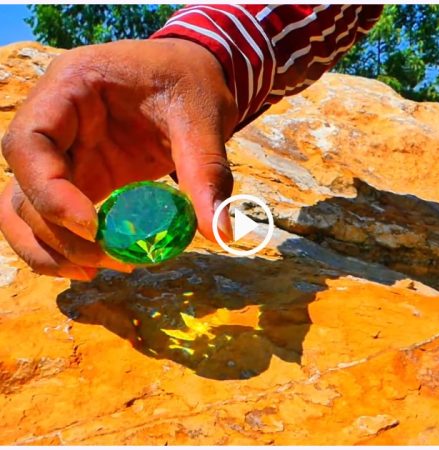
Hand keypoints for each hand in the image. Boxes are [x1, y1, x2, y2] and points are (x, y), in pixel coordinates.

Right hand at [0, 39, 236, 279]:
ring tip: (97, 271)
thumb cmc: (192, 81)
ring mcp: (62, 153)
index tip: (92, 226)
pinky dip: (64, 247)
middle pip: (21, 186)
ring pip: (22, 209)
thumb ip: (208, 172)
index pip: (29, 143)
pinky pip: (52, 218)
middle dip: (58, 233)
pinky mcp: (80, 178)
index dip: (49, 191)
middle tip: (112, 259)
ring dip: (49, 248)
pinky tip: (96, 267)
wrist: (194, 74)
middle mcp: (53, 121)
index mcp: (71, 87)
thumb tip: (221, 234)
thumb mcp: (204, 118)